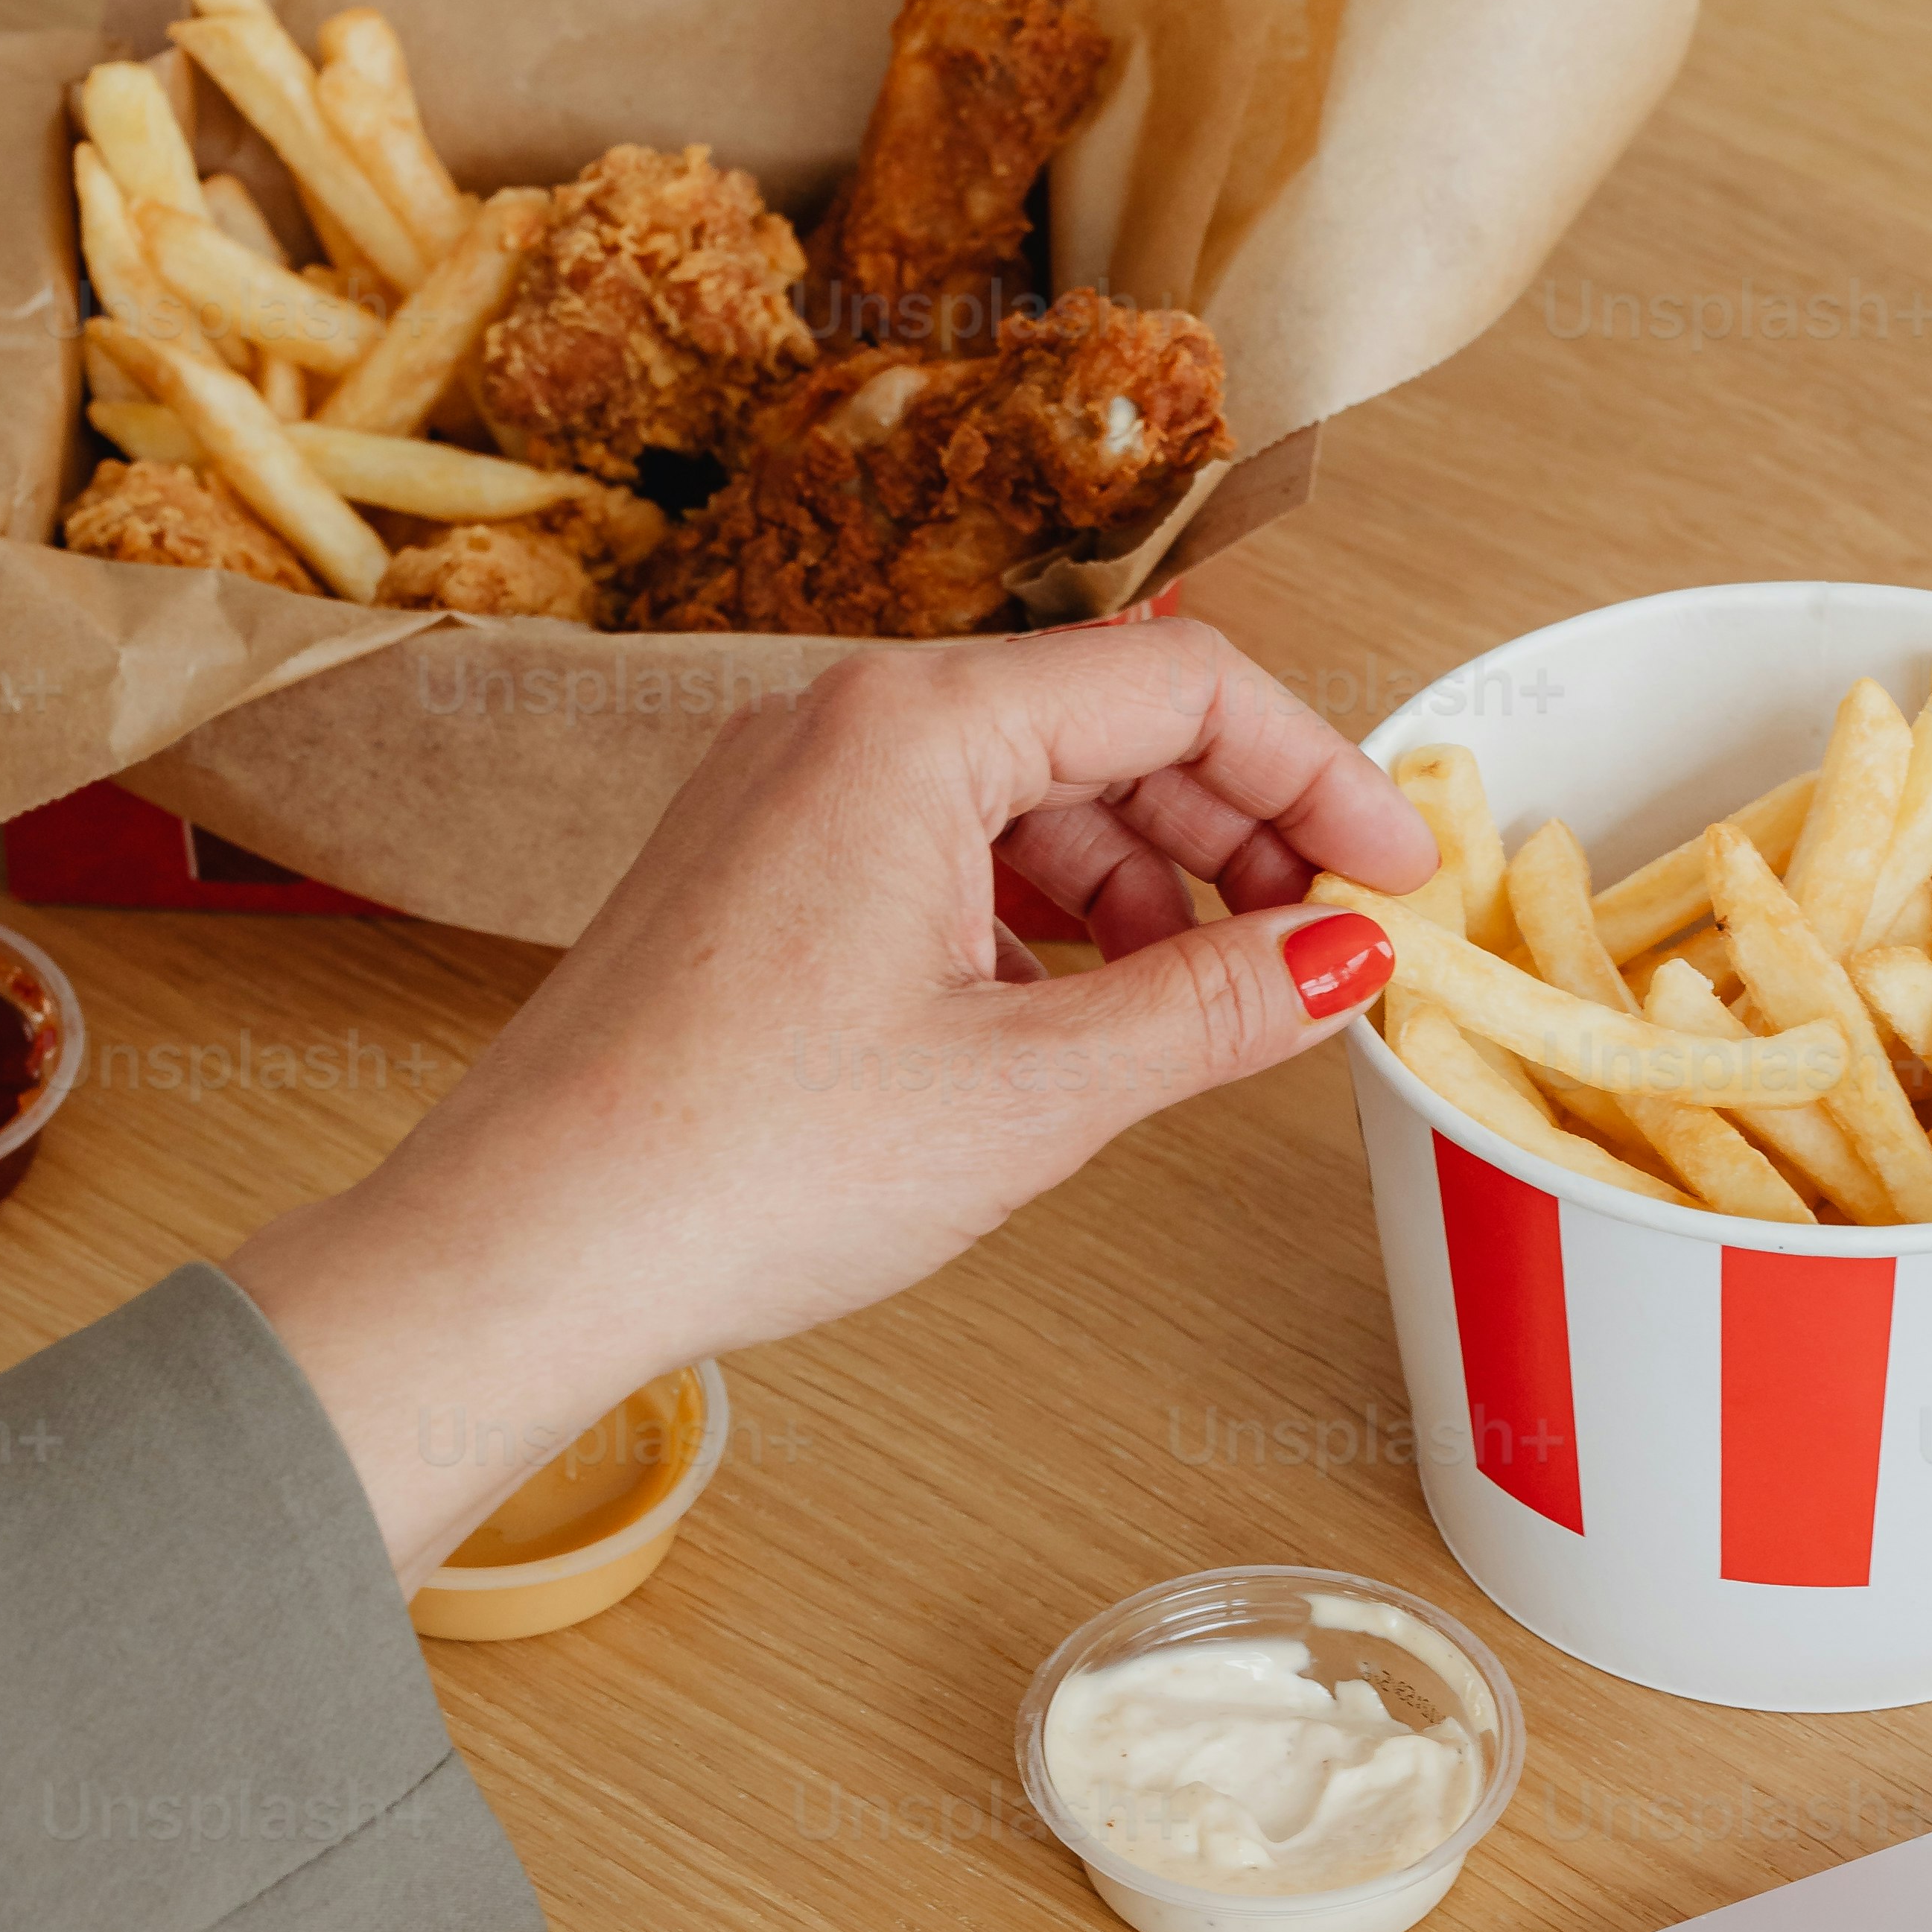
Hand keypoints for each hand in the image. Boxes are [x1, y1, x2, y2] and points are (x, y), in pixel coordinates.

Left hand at [229, 622, 1434, 1573]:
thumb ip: (1213, 1006)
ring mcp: (781, 796)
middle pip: (1101, 728)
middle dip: (1235, 835)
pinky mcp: (752, 875)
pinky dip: (1036, 920)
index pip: (1180, 685)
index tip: (1398, 870)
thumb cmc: (743, 1161)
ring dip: (1140, 887)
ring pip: (1020, 797)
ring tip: (1209, 1007)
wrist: (533, 1246)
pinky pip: (937, 852)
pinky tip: (1077, 1022)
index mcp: (911, 725)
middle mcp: (835, 724)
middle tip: (1325, 949)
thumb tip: (1343, 957)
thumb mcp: (1034, 1090)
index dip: (1319, 773)